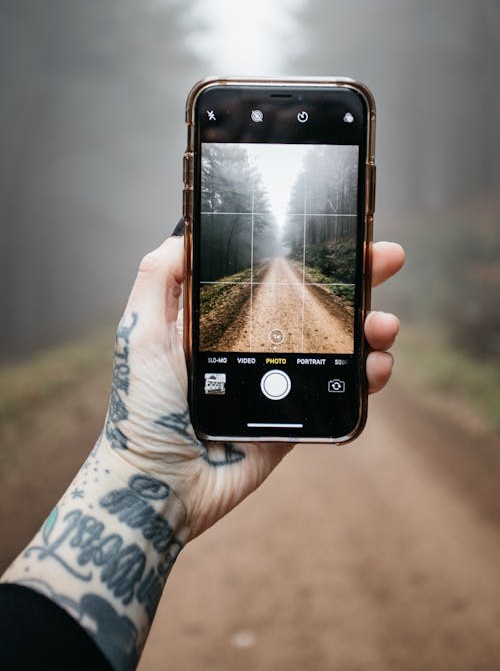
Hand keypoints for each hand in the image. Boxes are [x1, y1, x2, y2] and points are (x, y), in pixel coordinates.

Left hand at [103, 236, 403, 539]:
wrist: (159, 485)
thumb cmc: (141, 410)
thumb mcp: (141, 333)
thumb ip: (159, 279)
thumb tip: (185, 234)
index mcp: (223, 319)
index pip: (274, 275)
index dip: (308, 254)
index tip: (340, 234)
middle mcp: (256, 342)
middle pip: (315, 302)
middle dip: (356, 278)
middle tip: (386, 259)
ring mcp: (280, 380)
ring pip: (338, 343)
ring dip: (370, 326)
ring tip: (383, 324)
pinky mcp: (296, 415)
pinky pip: (341, 390)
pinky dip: (367, 375)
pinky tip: (376, 365)